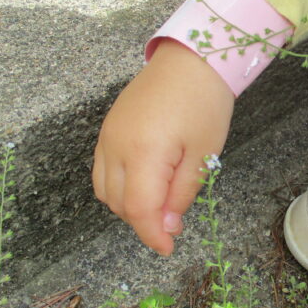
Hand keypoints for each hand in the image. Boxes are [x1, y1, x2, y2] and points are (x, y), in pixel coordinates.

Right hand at [92, 40, 234, 254]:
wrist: (191, 58)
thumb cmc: (205, 103)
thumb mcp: (203, 153)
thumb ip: (182, 194)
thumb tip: (166, 227)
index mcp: (143, 153)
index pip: (139, 211)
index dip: (152, 236)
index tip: (169, 249)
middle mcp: (116, 146)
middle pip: (119, 204)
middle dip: (144, 221)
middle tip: (175, 221)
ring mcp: (107, 136)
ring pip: (105, 190)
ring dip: (129, 205)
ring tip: (161, 201)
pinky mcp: (107, 128)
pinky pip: (102, 170)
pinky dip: (119, 186)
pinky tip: (145, 182)